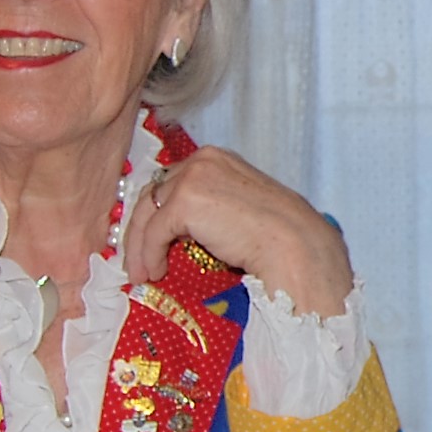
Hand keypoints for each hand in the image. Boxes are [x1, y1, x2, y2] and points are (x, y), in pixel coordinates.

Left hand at [121, 147, 354, 316]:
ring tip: (141, 273)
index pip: (171, 181)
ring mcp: (192, 178)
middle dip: (139, 229)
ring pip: (146, 213)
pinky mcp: (184, 203)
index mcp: (216, 158)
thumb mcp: (237, 206)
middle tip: (137, 259)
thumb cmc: (278, 233)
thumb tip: (180, 230)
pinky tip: (155, 272)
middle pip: (152, 193)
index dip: (156, 212)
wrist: (294, 244)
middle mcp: (201, 160)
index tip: (149, 239)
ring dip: (138, 247)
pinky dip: (148, 255)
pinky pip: (153, 233)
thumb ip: (209, 206)